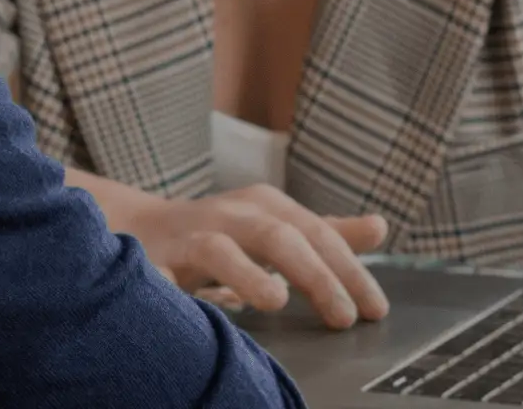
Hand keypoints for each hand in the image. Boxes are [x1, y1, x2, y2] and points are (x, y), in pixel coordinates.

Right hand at [80, 175, 390, 328]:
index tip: (374, 308)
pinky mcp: (154, 259)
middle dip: (315, 276)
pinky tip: (193, 310)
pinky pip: (162, 277)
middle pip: (279, 238)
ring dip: (248, 274)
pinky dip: (176, 292)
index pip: (319, 235)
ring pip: (221, 250)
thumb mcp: (277, 226)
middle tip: (343, 316)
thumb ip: (327, 232)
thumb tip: (380, 228)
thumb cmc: (222, 232)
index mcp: (267, 207)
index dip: (350, 271)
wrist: (142, 227)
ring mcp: (191, 236)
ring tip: (275, 301)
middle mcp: (232, 215)